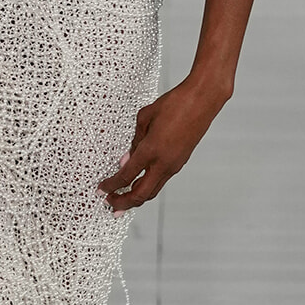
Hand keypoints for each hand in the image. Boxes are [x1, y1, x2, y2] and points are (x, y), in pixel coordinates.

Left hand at [98, 76, 227, 212]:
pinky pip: (161, 180)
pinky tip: (140, 182)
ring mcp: (174, 165)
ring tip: (124, 198)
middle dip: (123, 203)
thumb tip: (127, 159)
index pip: (126, 176)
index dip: (111, 186)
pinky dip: (148, 185)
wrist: (202, 100)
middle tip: (110, 204)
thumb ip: (134, 141)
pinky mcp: (180, 162)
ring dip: (137, 197)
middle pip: (140, 195)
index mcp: (151, 150)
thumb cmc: (175, 103)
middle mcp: (163, 163)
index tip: (101, 190)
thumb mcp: (145, 118)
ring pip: (153, 190)